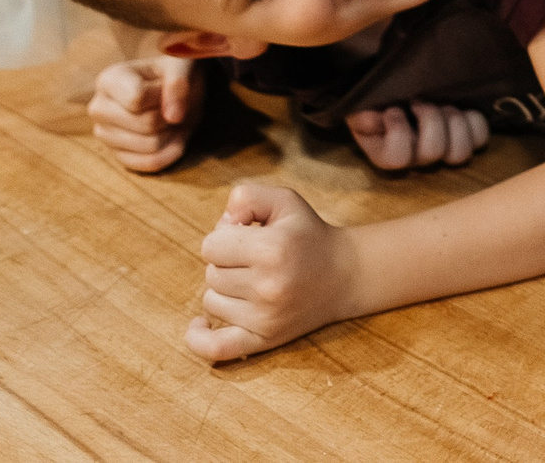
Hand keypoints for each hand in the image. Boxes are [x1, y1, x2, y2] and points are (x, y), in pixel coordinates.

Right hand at [88, 54, 202, 172]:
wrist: (172, 92)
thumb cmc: (173, 75)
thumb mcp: (181, 66)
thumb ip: (178, 83)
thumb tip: (174, 117)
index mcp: (108, 80)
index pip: (137, 98)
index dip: (163, 95)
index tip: (167, 87)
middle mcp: (98, 108)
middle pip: (146, 124)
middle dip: (170, 116)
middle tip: (174, 106)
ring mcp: (104, 135)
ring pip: (151, 146)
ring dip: (173, 134)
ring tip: (173, 119)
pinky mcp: (117, 155)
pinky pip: (149, 163)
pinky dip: (171, 152)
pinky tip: (176, 138)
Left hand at [185, 183, 360, 361]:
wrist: (346, 274)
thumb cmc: (308, 234)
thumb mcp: (284, 200)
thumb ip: (246, 196)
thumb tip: (221, 224)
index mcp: (271, 248)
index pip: (210, 245)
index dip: (224, 236)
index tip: (246, 236)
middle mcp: (267, 285)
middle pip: (211, 273)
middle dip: (226, 262)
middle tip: (254, 258)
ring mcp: (265, 317)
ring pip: (211, 302)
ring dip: (224, 290)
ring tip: (253, 280)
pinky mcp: (265, 339)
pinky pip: (216, 348)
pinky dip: (199, 339)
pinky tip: (199, 326)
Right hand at [345, 101, 490, 170]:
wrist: (398, 89)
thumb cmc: (377, 99)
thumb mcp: (361, 105)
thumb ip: (362, 115)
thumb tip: (377, 121)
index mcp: (387, 154)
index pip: (397, 159)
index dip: (398, 130)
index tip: (393, 108)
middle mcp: (417, 159)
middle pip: (433, 153)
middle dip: (430, 118)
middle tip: (421, 100)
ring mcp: (443, 151)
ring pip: (460, 153)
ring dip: (455, 122)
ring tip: (444, 104)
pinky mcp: (466, 138)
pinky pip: (481, 140)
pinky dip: (475, 122)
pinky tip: (462, 108)